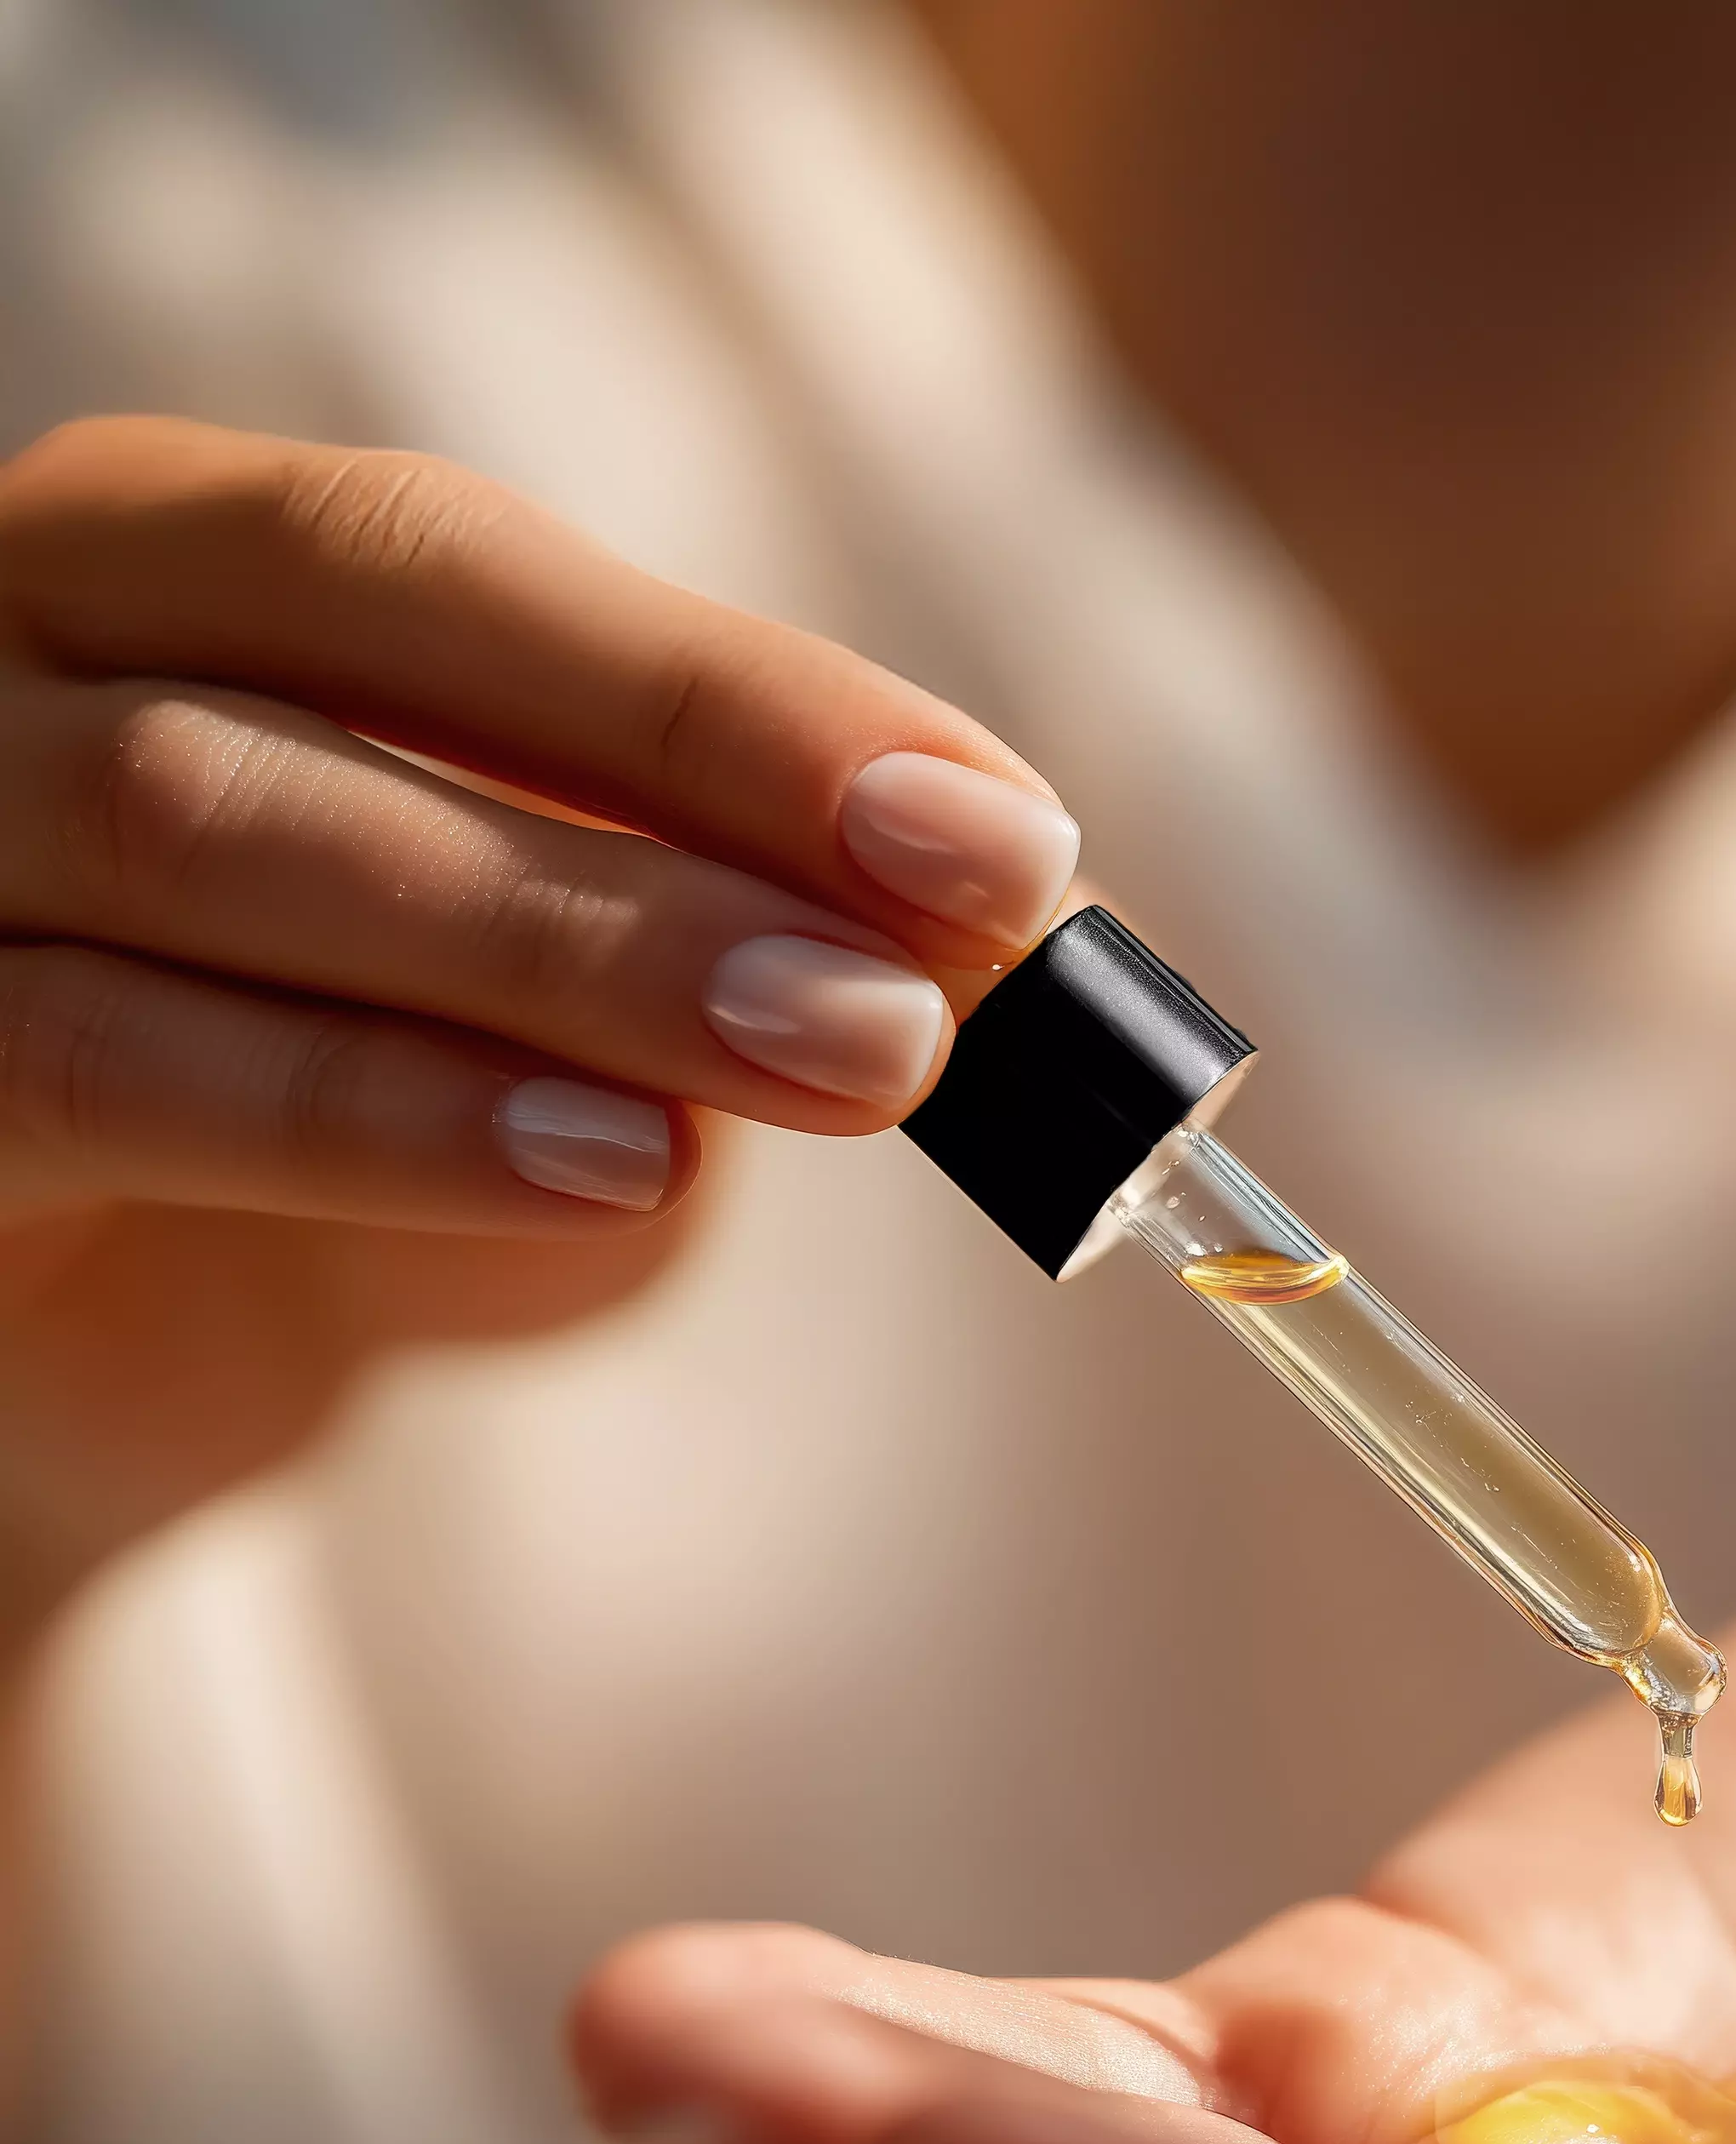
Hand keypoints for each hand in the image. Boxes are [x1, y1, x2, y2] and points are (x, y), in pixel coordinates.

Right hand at [0, 416, 1079, 1640]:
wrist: (118, 1369)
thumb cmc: (378, 1135)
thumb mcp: (589, 1021)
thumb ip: (733, 937)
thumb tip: (991, 921)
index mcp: (179, 561)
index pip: (449, 550)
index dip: (738, 686)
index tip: (1003, 837)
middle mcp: (3, 646)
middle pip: (332, 624)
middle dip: (677, 780)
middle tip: (938, 963)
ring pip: (204, 828)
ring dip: (568, 946)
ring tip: (840, 1063)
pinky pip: (95, 1066)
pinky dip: (379, 1114)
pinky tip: (612, 1166)